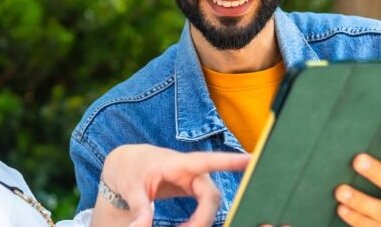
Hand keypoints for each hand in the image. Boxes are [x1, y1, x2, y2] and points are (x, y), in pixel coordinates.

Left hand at [91, 144, 249, 226]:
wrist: (128, 163)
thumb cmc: (130, 169)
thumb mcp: (130, 188)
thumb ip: (139, 209)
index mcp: (178, 164)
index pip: (208, 161)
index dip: (232, 161)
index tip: (252, 160)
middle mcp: (192, 170)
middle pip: (212, 195)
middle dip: (204, 218)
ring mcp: (194, 180)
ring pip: (211, 203)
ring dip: (201, 221)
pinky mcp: (193, 189)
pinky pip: (205, 206)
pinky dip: (199, 220)